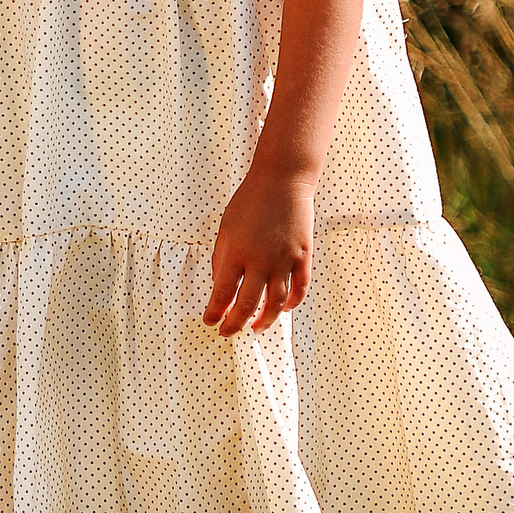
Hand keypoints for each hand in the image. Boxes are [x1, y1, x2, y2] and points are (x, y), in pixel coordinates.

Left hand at [203, 163, 314, 336]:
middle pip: (248, 305)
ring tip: (256, 328)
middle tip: (229, 332)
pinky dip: (293, 303)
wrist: (282, 180)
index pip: (222, 292)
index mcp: (236, 252)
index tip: (210, 321)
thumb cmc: (250, 200)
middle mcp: (260, 260)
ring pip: (277, 303)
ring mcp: (284, 259)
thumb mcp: (226, 227)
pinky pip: (300, 288)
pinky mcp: (303, 256)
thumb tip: (220, 284)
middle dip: (236, 324)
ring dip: (266, 320)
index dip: (215, 312)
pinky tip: (285, 309)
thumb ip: (221, 257)